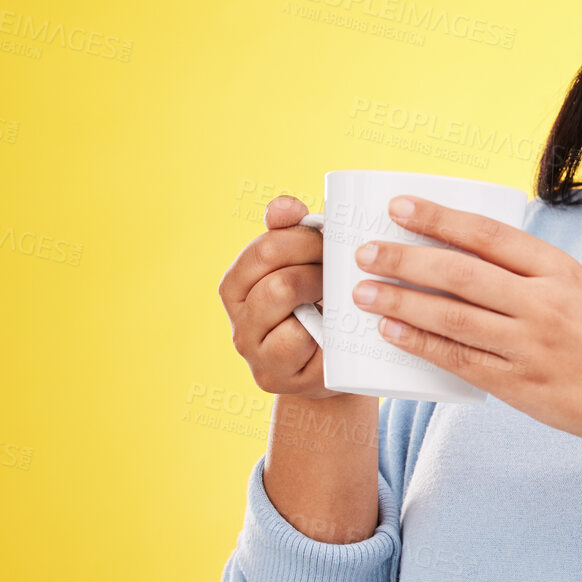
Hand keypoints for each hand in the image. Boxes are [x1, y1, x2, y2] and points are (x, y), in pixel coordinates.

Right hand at [218, 194, 350, 399]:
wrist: (335, 368)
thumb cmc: (321, 307)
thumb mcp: (305, 267)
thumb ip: (290, 233)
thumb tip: (284, 206)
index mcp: (237, 285)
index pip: (265, 250)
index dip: (304, 239)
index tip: (331, 238)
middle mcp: (238, 320)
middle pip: (277, 279)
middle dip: (317, 266)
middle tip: (344, 267)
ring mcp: (254, 351)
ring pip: (283, 303)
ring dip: (320, 293)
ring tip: (342, 293)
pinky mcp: (274, 376)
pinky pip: (299, 341)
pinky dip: (323, 330)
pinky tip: (338, 326)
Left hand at [351, 195, 581, 475]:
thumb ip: (543, 282)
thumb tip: (484, 267)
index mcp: (564, 273)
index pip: (489, 235)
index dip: (440, 218)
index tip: (401, 205)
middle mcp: (544, 305)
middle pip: (459, 273)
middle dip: (405, 258)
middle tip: (365, 249)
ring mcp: (530, 348)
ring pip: (450, 316)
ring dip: (399, 300)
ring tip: (362, 290)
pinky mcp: (521, 388)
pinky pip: (458, 360)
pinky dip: (420, 343)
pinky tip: (392, 331)